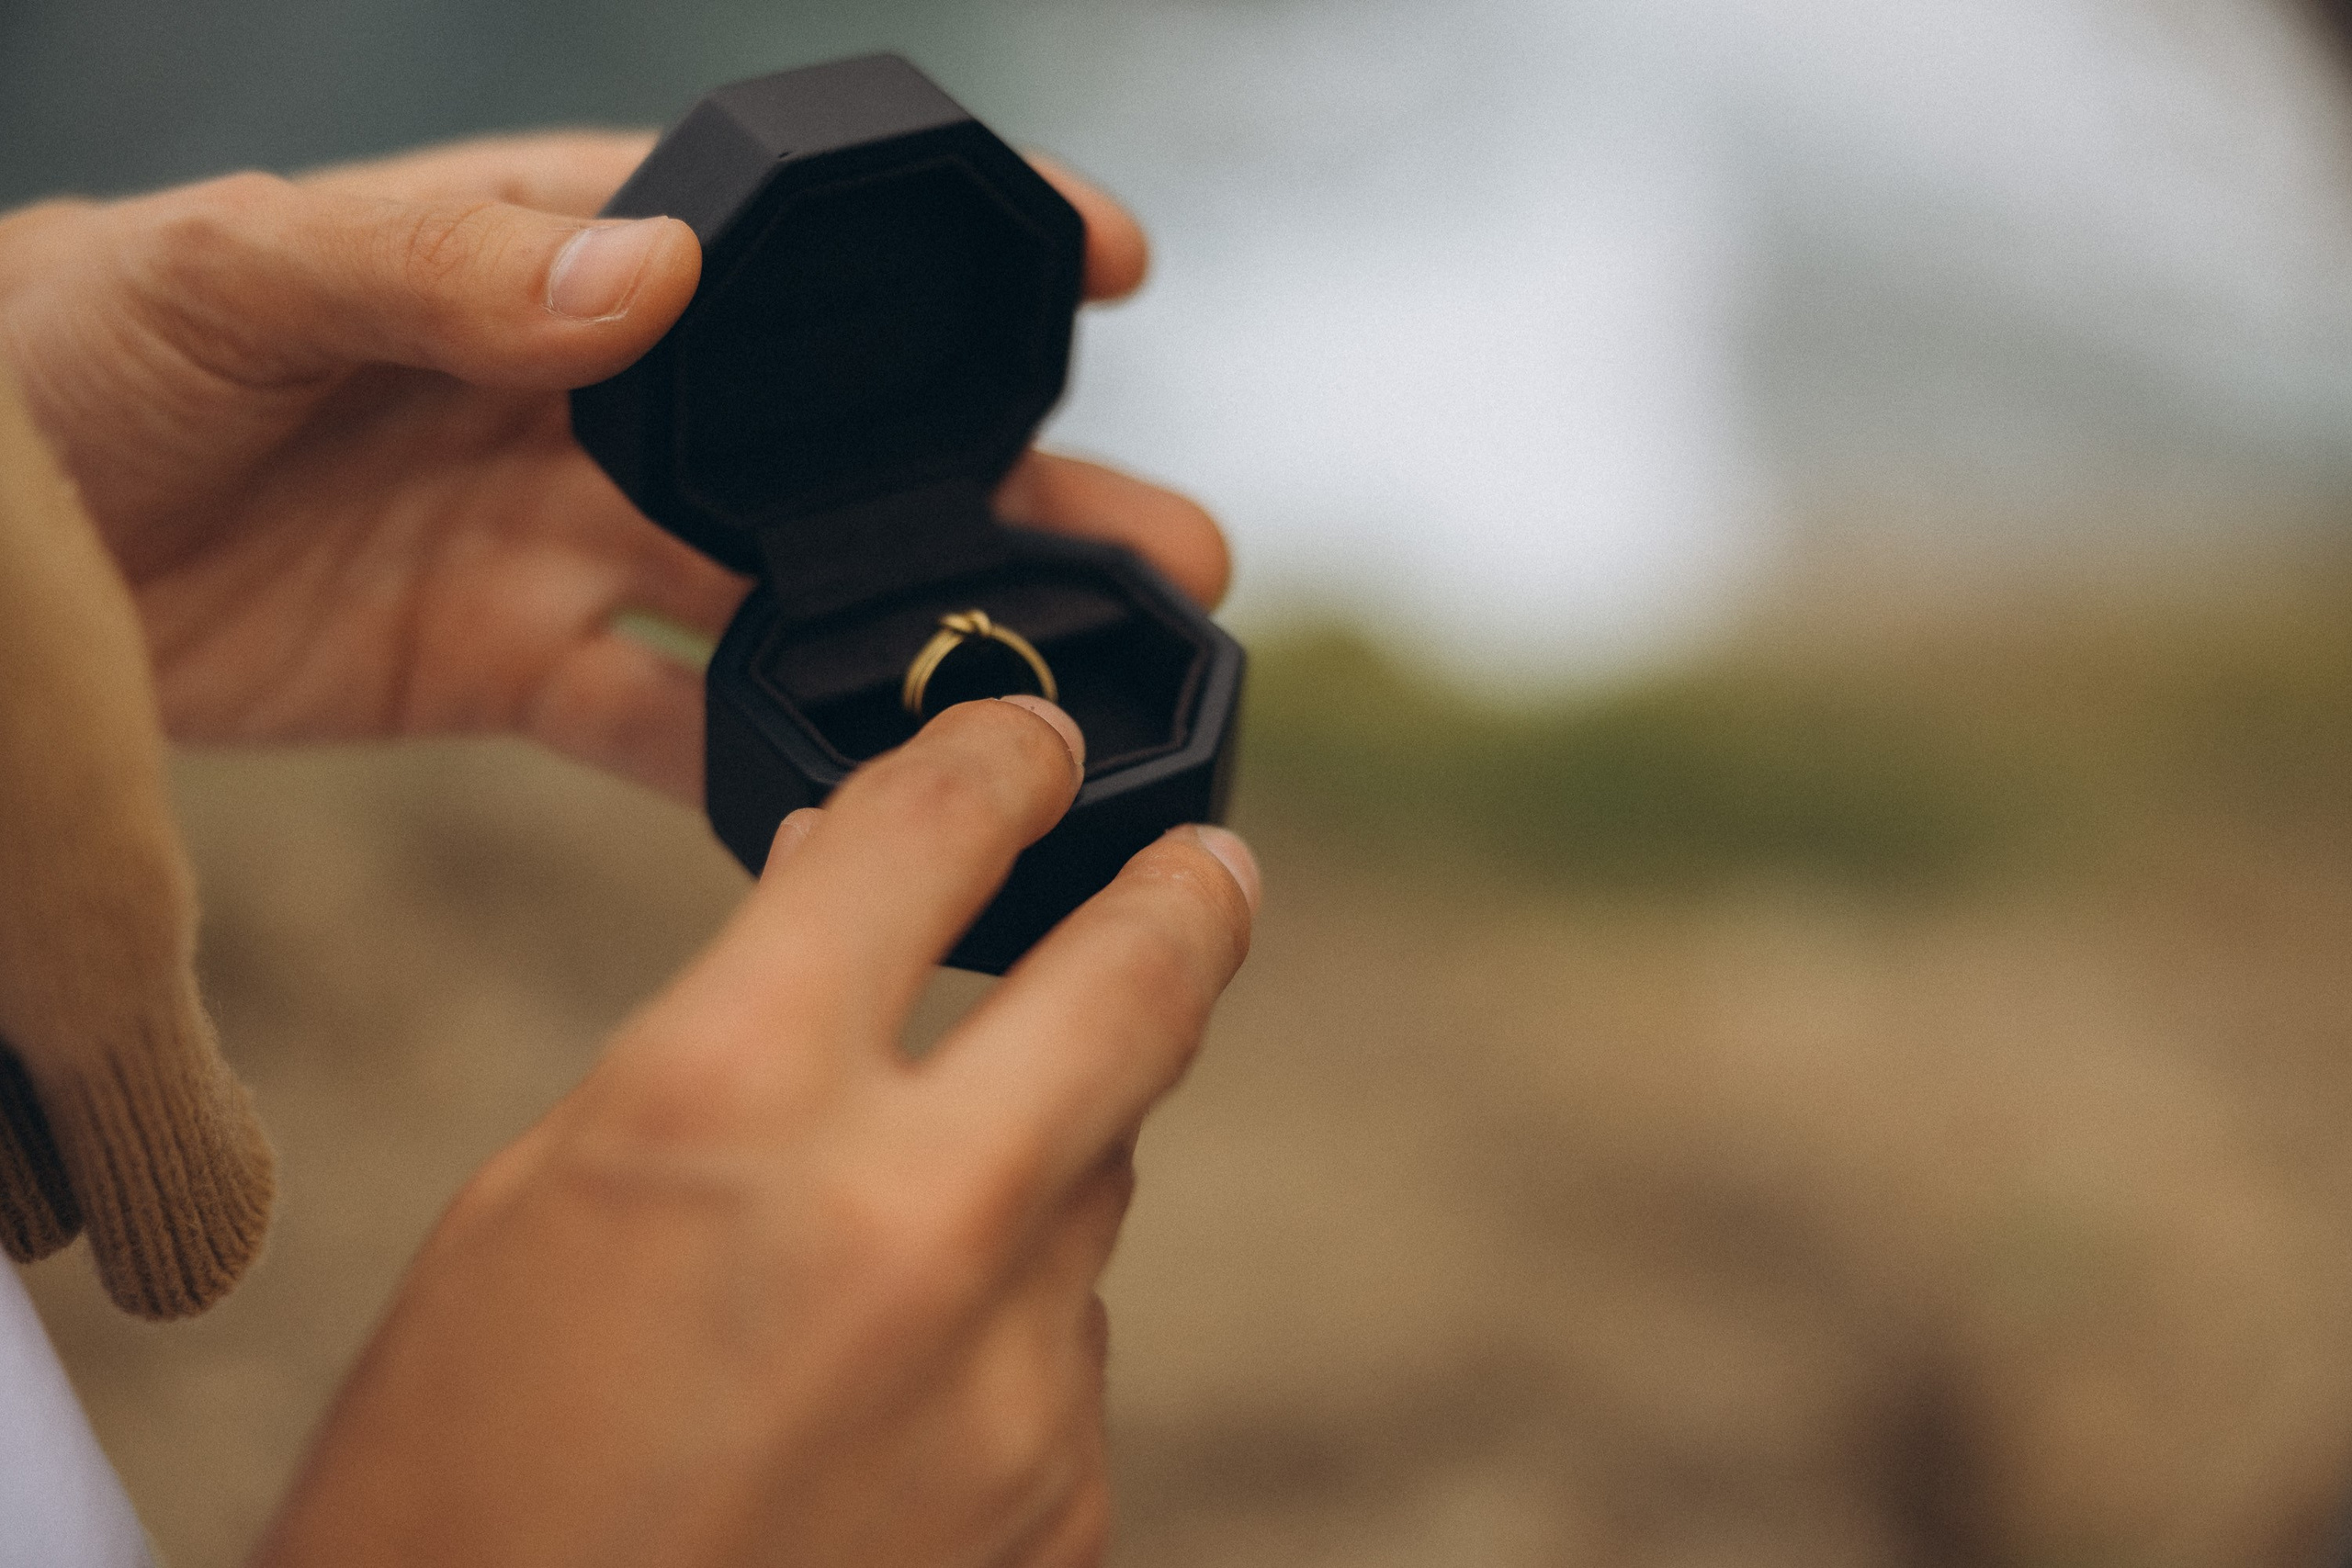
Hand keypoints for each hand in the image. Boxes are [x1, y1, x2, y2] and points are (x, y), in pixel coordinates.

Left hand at [0, 136, 1226, 799]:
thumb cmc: (68, 348)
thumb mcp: (237, 274)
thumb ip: (437, 264)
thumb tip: (646, 274)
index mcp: (548, 251)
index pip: (791, 240)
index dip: (953, 251)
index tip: (1106, 265)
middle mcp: (590, 397)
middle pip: (838, 450)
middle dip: (1005, 496)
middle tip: (1164, 557)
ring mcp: (558, 540)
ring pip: (786, 601)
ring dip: (924, 645)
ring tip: (1073, 691)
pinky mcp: (506, 667)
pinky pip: (663, 729)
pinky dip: (756, 772)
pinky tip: (863, 812)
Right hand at [253, 696, 1259, 1566]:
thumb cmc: (466, 1465)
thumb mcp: (547, 1194)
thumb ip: (731, 1031)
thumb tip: (861, 893)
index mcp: (732, 1102)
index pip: (928, 834)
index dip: (996, 758)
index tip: (1034, 744)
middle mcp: (910, 1219)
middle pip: (1138, 984)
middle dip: (1183, 900)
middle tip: (1208, 869)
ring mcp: (1015, 1378)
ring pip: (1095, 1183)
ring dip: (1034, 1164)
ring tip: (893, 1245)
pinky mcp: (1065, 1499)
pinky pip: (1070, 1344)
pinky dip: (1007, 1331)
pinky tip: (889, 1395)